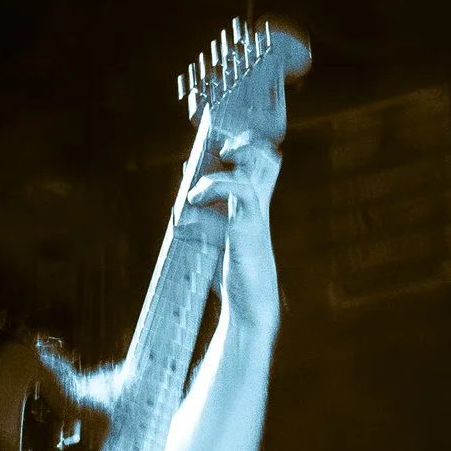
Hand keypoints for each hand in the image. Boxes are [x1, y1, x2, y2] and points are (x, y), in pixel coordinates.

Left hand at [179, 133, 281, 331]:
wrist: (249, 306)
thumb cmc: (232, 270)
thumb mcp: (213, 235)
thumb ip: (202, 209)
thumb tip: (184, 183)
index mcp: (254, 206)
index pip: (263, 164)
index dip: (249, 145)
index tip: (224, 145)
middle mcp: (258, 208)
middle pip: (267, 162)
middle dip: (247, 146)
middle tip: (223, 151)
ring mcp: (254, 220)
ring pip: (248, 181)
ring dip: (216, 180)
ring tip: (195, 194)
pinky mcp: (245, 234)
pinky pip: (229, 208)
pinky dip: (207, 202)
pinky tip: (189, 212)